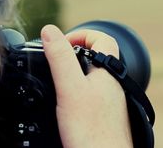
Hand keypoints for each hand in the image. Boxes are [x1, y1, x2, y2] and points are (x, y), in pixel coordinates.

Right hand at [41, 25, 132, 147]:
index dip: (83, 34)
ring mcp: (109, 101)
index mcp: (108, 72)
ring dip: (75, 73)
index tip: (63, 42)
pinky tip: (65, 105)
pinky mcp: (103, 116)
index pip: (103, 38)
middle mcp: (112, 84)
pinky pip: (90, 95)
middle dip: (74, 54)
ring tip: (56, 81)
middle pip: (97, 57)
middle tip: (55, 60)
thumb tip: (49, 30)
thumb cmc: (92, 132)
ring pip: (93, 77)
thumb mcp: (70, 88)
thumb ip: (60, 58)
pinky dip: (77, 92)